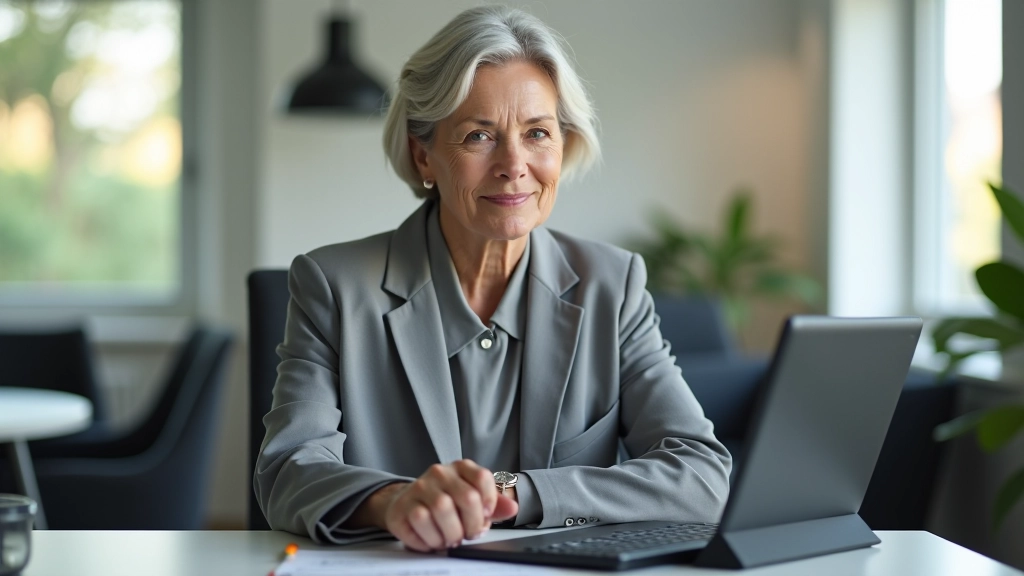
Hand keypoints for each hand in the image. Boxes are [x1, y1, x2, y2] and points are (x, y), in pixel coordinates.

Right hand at [368, 460, 518, 551]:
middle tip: (468, 534)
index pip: (482, 477)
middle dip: (472, 524)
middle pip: (466, 497)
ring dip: (450, 533)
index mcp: (460, 468)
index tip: (485, 516)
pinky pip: (419, 522)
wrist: (407, 502)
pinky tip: (433, 539)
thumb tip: (512, 508)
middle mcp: (439, 473)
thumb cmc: (445, 501)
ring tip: (450, 538)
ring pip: (441, 509)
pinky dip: (430, 538)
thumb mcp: (471, 498)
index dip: (489, 502)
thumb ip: (494, 504)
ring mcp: (419, 487)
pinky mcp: (402, 505)